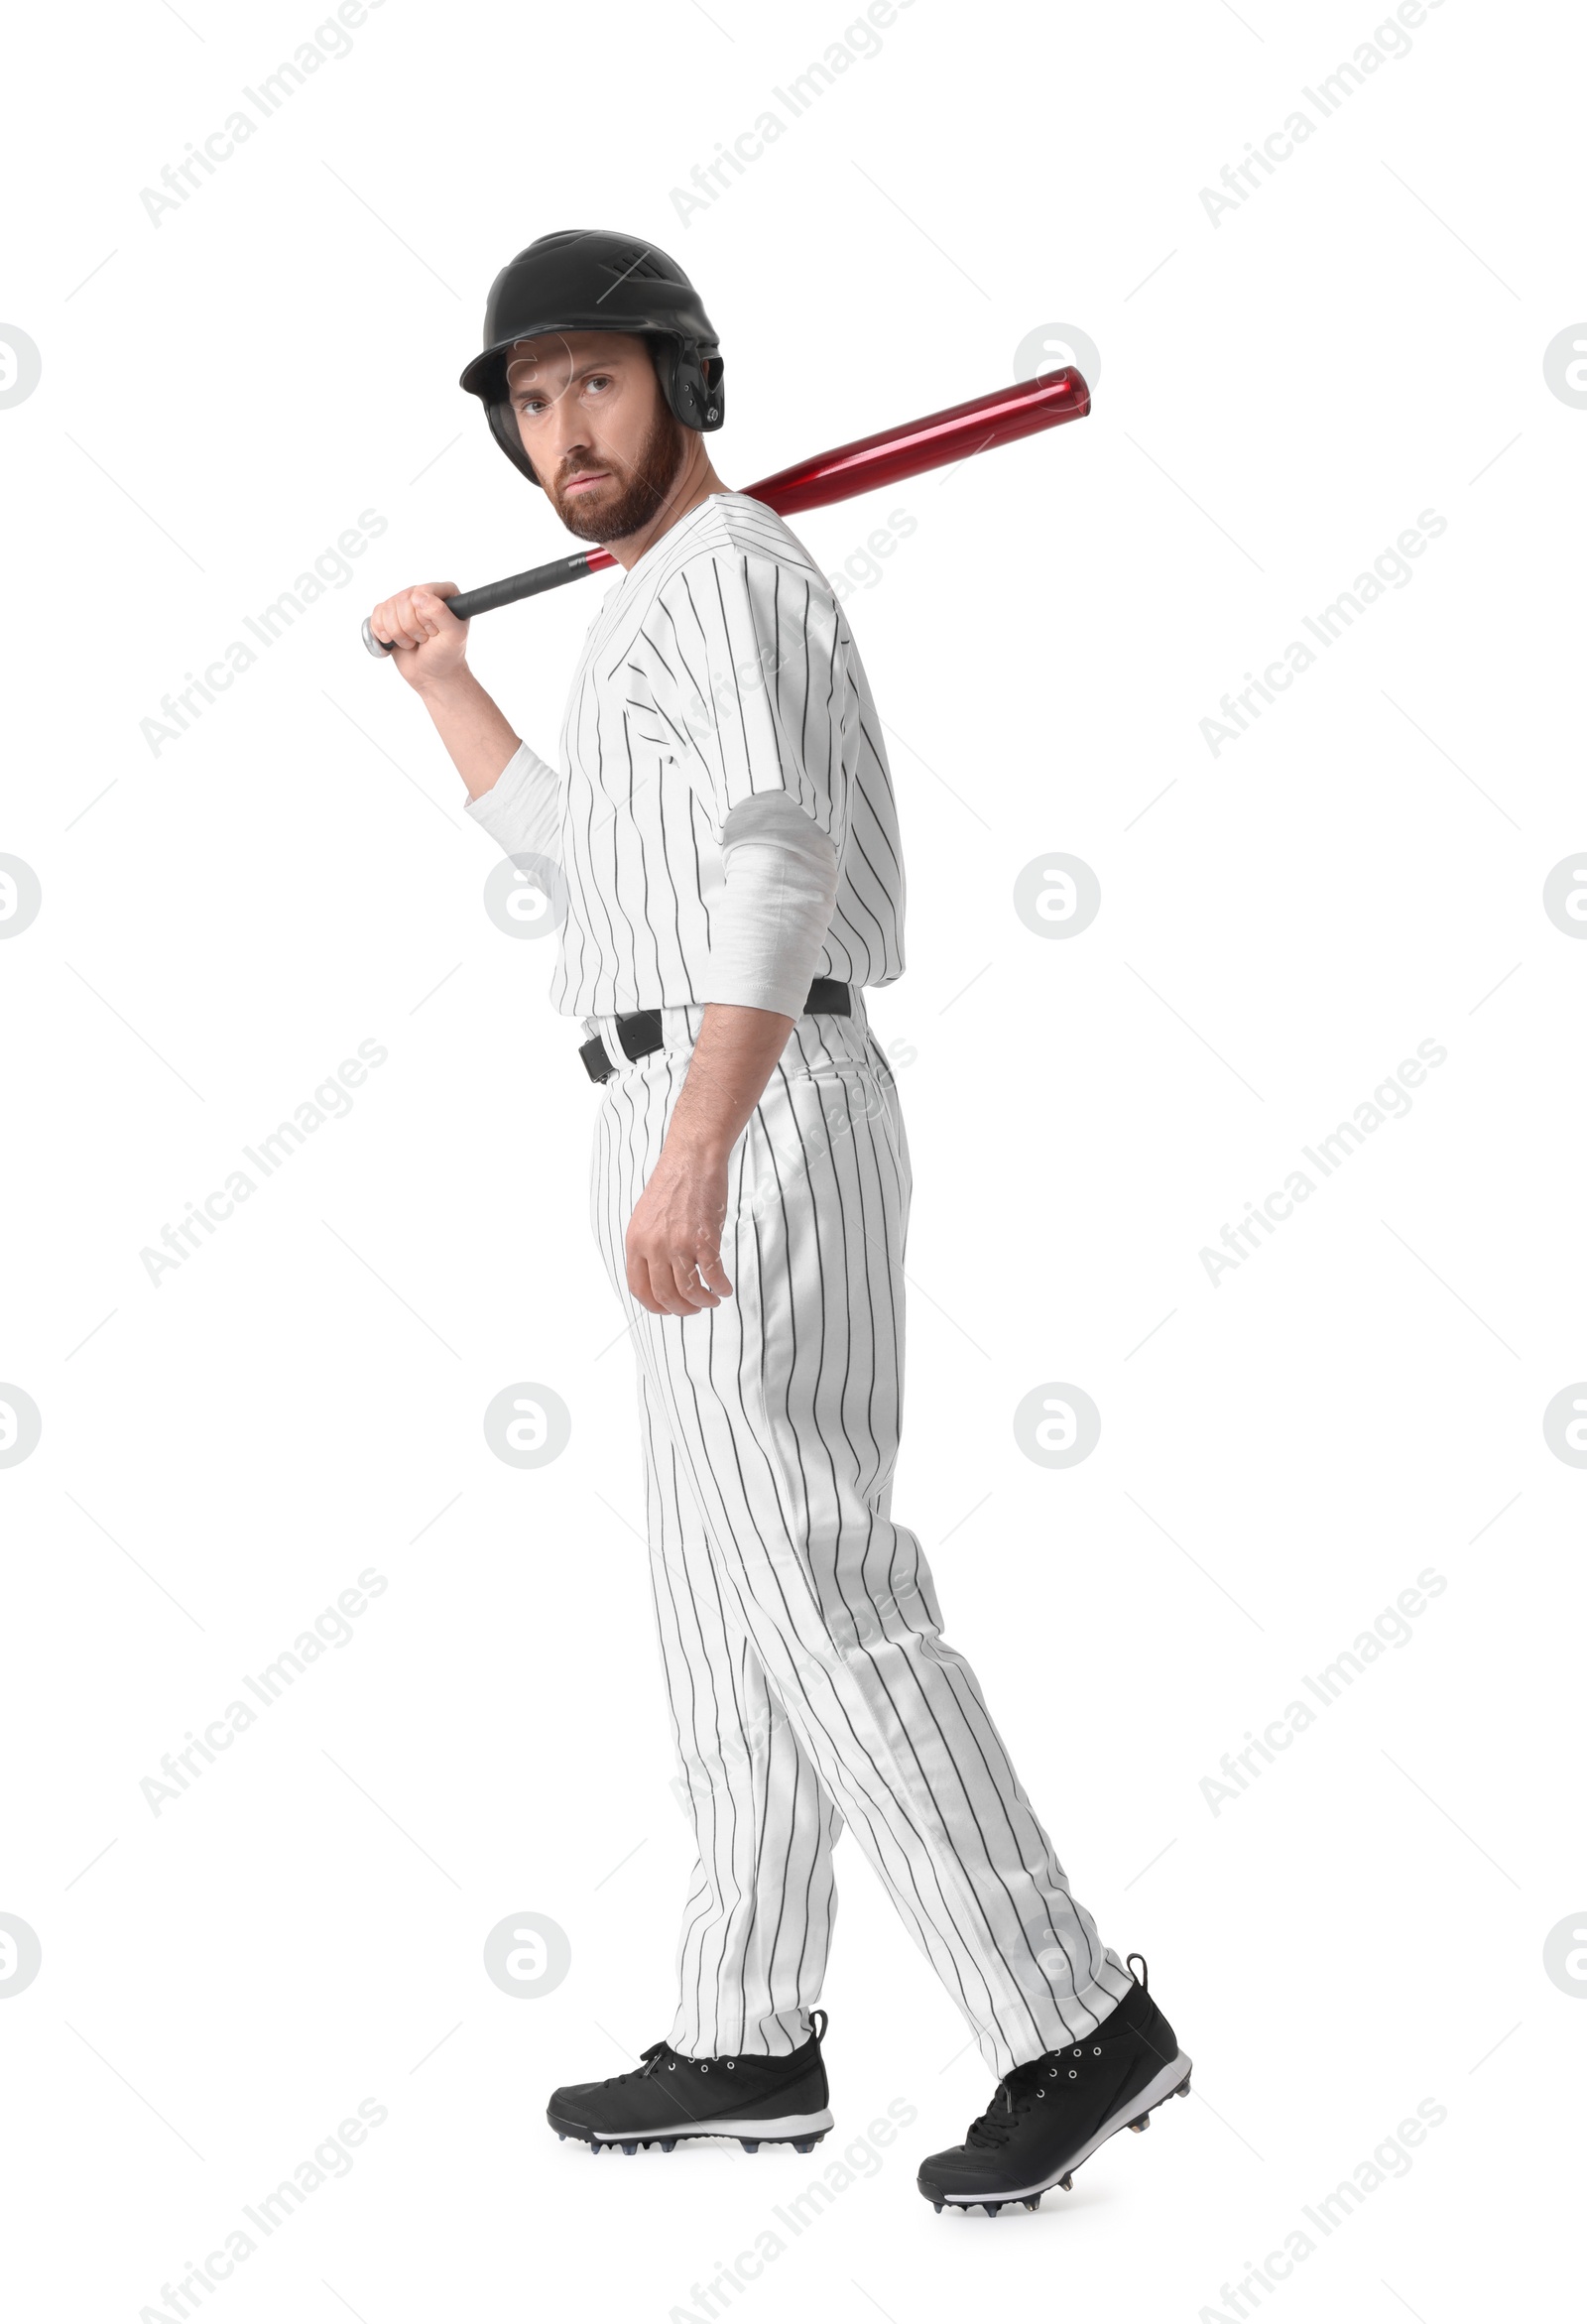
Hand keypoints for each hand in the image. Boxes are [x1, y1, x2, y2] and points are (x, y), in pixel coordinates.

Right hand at [366, 582, 468, 691]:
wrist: (433, 676)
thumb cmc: (446, 656)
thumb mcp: (453, 636)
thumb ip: (441, 613)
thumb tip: (418, 596)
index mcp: (444, 593)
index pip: (422, 592)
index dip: (424, 616)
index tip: (434, 631)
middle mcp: (423, 594)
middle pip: (402, 600)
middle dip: (411, 628)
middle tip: (424, 639)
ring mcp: (405, 604)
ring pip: (388, 609)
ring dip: (399, 634)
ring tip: (414, 642)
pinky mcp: (389, 615)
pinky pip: (376, 615)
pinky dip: (384, 634)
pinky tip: (397, 642)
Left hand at [625, 1137, 733, 1315]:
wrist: (692, 1159)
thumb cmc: (673, 1184)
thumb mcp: (647, 1218)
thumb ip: (648, 1247)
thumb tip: (658, 1276)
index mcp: (636, 1242)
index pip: (639, 1289)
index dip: (655, 1307)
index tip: (669, 1309)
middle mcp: (653, 1246)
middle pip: (665, 1296)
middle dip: (682, 1310)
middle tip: (695, 1309)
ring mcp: (678, 1244)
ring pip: (689, 1292)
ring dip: (703, 1303)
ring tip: (712, 1300)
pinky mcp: (704, 1239)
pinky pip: (713, 1276)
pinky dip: (720, 1288)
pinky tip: (724, 1288)